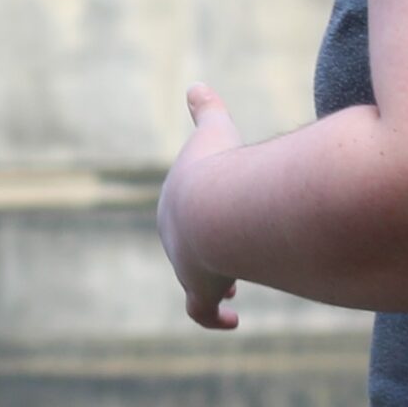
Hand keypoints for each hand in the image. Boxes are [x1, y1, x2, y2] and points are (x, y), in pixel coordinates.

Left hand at [158, 83, 242, 330]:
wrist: (217, 211)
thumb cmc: (220, 170)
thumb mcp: (214, 133)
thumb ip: (207, 111)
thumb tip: (197, 84)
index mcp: (176, 203)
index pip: (183, 214)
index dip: (200, 219)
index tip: (213, 225)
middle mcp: (174, 238)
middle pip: (187, 249)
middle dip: (206, 254)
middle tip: (225, 260)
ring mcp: (185, 266)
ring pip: (196, 282)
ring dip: (215, 284)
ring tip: (233, 288)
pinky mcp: (200, 292)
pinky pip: (203, 313)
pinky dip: (216, 318)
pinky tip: (232, 322)